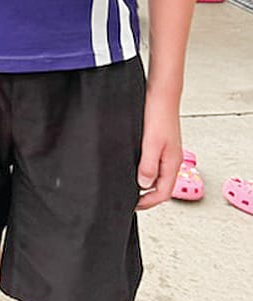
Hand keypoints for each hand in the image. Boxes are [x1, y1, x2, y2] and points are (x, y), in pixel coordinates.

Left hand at [135, 88, 181, 210]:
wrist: (161, 95)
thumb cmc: (158, 116)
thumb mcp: (151, 143)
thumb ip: (148, 165)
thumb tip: (144, 184)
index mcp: (172, 163)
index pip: (163, 193)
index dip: (148, 202)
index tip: (133, 205)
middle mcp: (171, 159)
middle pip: (161, 186)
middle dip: (146, 196)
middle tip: (130, 199)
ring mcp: (166, 151)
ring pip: (157, 175)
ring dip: (145, 183)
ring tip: (129, 186)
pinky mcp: (159, 143)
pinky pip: (153, 163)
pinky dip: (144, 170)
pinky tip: (132, 166)